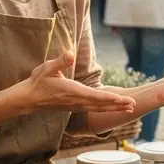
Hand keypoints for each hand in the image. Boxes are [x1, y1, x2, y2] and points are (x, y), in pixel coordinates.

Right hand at [20, 52, 136, 113]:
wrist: (29, 98)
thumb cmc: (38, 81)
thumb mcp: (47, 68)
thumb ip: (59, 61)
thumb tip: (69, 54)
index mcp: (72, 91)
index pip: (94, 96)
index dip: (109, 98)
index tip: (121, 99)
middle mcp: (76, 101)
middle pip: (101, 105)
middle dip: (118, 105)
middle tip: (134, 105)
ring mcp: (76, 106)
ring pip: (99, 109)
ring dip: (115, 109)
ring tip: (129, 109)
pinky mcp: (75, 107)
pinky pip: (94, 109)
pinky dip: (106, 109)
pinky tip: (113, 109)